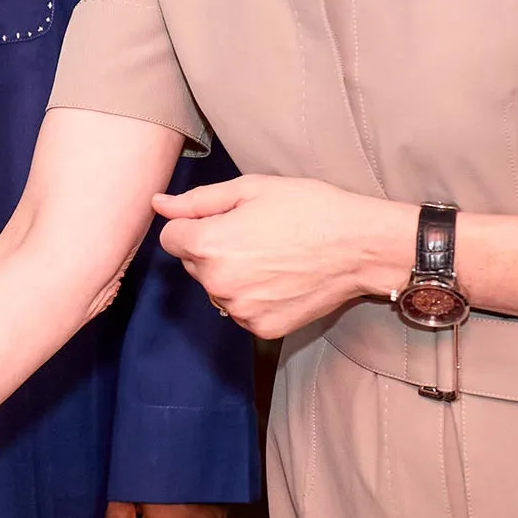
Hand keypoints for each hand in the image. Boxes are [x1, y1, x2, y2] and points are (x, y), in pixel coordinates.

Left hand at [155, 174, 406, 337]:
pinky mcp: (262, 328)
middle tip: (255, 234)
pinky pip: (240, 309)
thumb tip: (158, 204)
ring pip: (216, 288)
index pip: (171, 238)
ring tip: (271, 256)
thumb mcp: (250, 189)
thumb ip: (197, 201)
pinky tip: (280, 278)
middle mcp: (218, 283)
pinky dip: (253, 296)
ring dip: (231, 274)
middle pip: (193, 263)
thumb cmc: (308, 209)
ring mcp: (240, 310)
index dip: (195, 224)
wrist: (360, 246)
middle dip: (212, 248)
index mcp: (208, 245)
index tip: (226, 219)